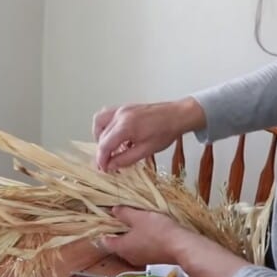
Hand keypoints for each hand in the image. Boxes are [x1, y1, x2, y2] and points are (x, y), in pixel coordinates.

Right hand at [92, 98, 206, 171]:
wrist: (177, 115)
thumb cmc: (165, 132)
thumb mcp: (146, 150)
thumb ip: (126, 159)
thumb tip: (110, 166)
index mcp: (125, 126)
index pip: (105, 145)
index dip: (102, 159)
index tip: (104, 169)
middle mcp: (120, 115)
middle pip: (101, 135)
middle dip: (102, 150)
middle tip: (108, 162)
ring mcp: (121, 109)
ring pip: (99, 121)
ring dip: (100, 136)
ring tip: (109, 148)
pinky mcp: (124, 107)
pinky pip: (107, 115)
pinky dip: (105, 126)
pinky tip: (115, 137)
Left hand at [100, 206, 193, 266]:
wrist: (182, 246)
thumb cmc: (158, 232)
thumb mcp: (138, 217)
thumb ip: (124, 213)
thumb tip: (114, 210)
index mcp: (121, 248)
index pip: (104, 241)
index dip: (104, 229)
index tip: (107, 218)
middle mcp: (129, 256)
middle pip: (118, 243)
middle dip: (119, 230)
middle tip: (122, 216)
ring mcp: (142, 259)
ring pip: (131, 245)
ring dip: (133, 234)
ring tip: (137, 219)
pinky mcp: (153, 258)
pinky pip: (143, 247)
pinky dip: (143, 238)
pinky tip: (150, 228)